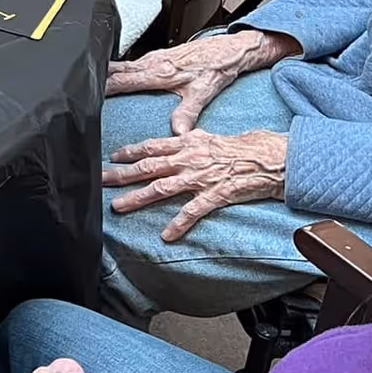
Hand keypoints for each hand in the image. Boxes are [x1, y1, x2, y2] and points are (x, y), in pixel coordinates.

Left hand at [101, 128, 288, 241]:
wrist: (269, 158)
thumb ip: (187, 140)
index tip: (113, 157)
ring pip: (162, 188)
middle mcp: (189, 159)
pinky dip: (178, 224)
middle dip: (122, 174)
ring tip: (118, 206)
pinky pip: (192, 211)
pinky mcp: (215, 195)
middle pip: (148, 167)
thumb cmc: (240, 148)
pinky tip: (166, 235)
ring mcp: (200, 178)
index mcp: (187, 144)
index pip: (152, 146)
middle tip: (101, 180)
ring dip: (138, 198)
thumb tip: (173, 138)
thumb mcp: (208, 137)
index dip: (130, 151)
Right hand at [104, 29, 298, 133]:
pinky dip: (118, 69)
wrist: (231, 49)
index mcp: (159, 72)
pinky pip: (131, 62)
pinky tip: (115, 77)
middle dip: (97, 78)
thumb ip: (187, 114)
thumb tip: (177, 133)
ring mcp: (154, 57)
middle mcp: (153, 62)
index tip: (89, 93)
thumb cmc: (217, 68)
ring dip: (106, 73)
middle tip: (80, 89)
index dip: (103, 85)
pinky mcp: (159, 56)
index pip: (122, 79)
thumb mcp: (202, 93)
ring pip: (121, 64)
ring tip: (91, 83)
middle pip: (115, 69)